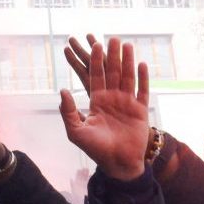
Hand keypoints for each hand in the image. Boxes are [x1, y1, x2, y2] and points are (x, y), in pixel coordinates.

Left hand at [58, 38, 149, 181]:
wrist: (118, 164)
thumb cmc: (96, 150)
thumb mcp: (76, 131)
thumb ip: (69, 111)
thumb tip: (62, 91)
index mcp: (97, 101)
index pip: (96, 76)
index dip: (96, 61)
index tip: (96, 45)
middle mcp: (112, 99)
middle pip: (112, 72)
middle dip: (113, 56)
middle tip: (113, 38)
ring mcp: (127, 104)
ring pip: (127, 77)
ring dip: (127, 61)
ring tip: (128, 45)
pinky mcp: (140, 111)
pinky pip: (142, 91)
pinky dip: (142, 78)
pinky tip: (141, 64)